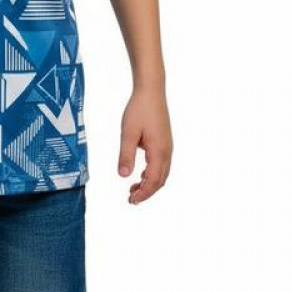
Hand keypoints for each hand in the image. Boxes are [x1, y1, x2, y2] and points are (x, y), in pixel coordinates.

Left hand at [118, 85, 171, 204]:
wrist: (151, 91)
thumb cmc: (139, 110)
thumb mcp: (128, 133)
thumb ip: (126, 155)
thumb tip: (124, 176)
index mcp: (159, 152)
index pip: (152, 181)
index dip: (143, 194)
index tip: (131, 200)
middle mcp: (166, 151)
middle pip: (159, 180)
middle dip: (147, 192)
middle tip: (131, 199)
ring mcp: (167, 146)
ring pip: (162, 173)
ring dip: (149, 183)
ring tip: (134, 188)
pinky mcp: (164, 141)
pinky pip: (161, 164)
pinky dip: (153, 173)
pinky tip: (141, 173)